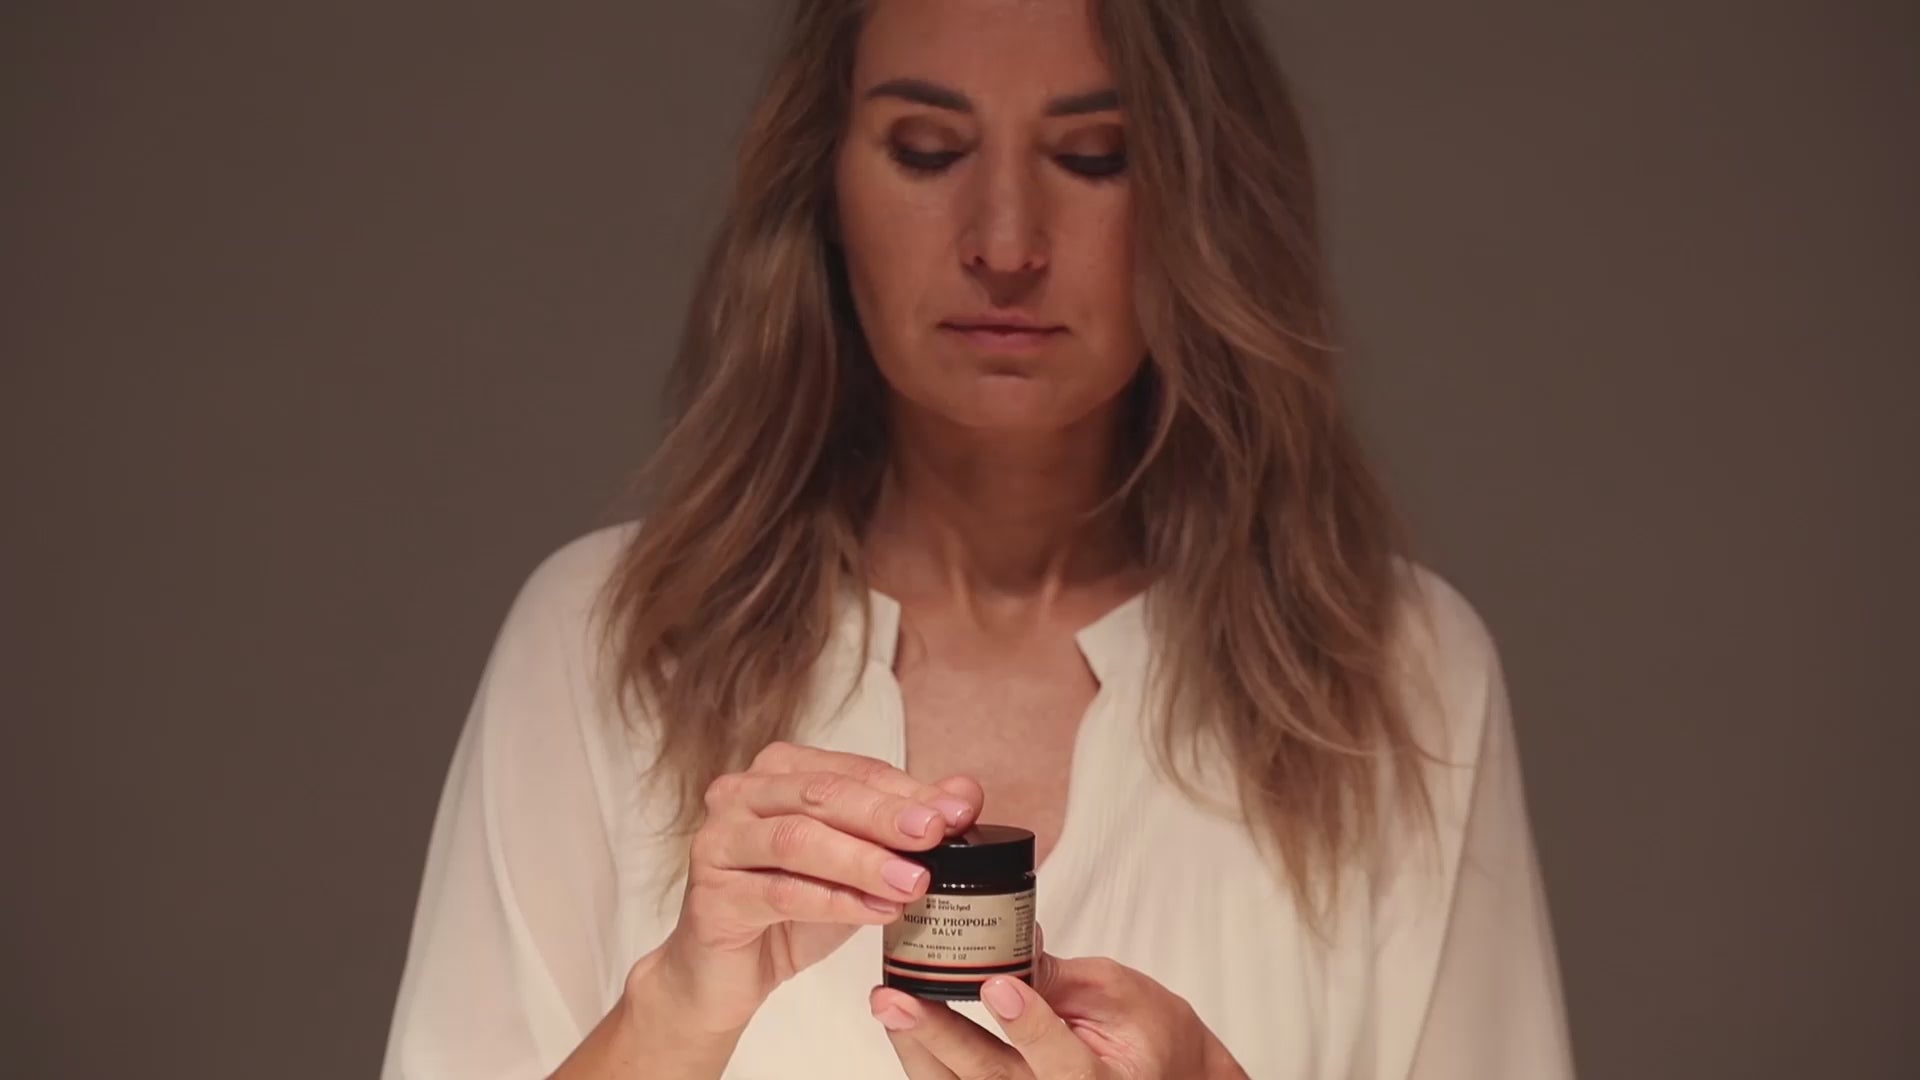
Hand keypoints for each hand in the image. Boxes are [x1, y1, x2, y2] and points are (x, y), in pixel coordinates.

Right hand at [639, 742, 981, 1032]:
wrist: (727, 974)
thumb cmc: (792, 906)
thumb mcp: (858, 863)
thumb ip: (906, 824)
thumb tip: (966, 793)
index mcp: (779, 771)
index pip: (852, 770)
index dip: (908, 789)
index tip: (960, 811)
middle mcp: (741, 794)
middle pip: (823, 794)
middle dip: (885, 815)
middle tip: (935, 834)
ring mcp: (719, 842)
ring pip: (797, 840)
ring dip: (862, 860)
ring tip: (913, 881)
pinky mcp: (712, 896)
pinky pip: (779, 893)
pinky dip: (835, 902)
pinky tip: (876, 912)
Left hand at [870, 939, 1248, 1079]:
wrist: (1161, 1073)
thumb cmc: (1147, 1033)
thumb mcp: (1120, 991)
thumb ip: (1064, 976)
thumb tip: (1012, 937)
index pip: (1065, 1063)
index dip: (1029, 1026)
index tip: (997, 985)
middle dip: (941, 1037)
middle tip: (897, 999)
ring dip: (919, 1048)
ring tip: (888, 1004)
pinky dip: (925, 1059)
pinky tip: (903, 1023)